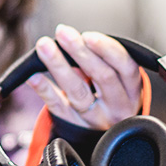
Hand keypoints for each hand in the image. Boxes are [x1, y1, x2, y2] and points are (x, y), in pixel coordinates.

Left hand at [25, 25, 141, 129]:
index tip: (88, 35)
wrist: (103, 133)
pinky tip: (33, 76)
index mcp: (132, 90)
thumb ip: (102, 62)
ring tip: (44, 46)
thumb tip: (75, 40)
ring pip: (77, 91)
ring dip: (59, 65)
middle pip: (101, 77)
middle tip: (63, 33)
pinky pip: (58, 107)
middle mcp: (117, 106)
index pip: (125, 67)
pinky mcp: (74, 126)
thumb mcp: (118, 81)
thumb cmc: (110, 95)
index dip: (108, 50)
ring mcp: (96, 118)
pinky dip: (44, 90)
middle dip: (80, 52)